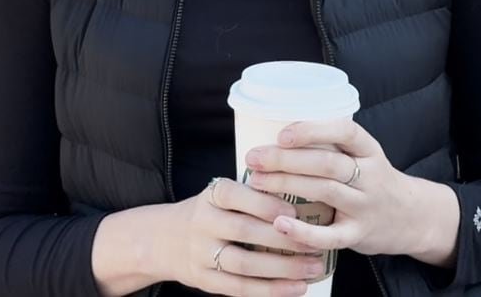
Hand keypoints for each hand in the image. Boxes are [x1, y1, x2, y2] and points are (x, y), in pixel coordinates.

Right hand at [159, 177, 325, 295]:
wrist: (165, 239)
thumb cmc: (212, 212)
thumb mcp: (224, 194)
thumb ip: (255, 195)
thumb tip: (306, 195)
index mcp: (212, 196)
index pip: (236, 195)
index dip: (265, 203)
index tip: (294, 211)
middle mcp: (203, 223)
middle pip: (244, 231)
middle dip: (283, 238)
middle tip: (316, 242)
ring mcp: (201, 254)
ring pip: (244, 264)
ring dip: (282, 268)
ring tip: (313, 268)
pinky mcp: (205, 280)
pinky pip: (239, 288)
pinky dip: (269, 290)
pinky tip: (294, 288)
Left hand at [242, 119, 458, 264]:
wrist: (411, 217)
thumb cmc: (374, 182)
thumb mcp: (365, 157)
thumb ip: (333, 148)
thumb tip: (276, 137)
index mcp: (369, 150)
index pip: (345, 131)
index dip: (313, 130)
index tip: (282, 134)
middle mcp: (370, 175)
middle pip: (327, 163)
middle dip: (286, 159)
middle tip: (254, 158)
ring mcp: (366, 205)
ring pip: (326, 191)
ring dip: (288, 184)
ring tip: (258, 182)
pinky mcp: (360, 234)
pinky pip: (331, 234)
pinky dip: (304, 231)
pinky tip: (280, 224)